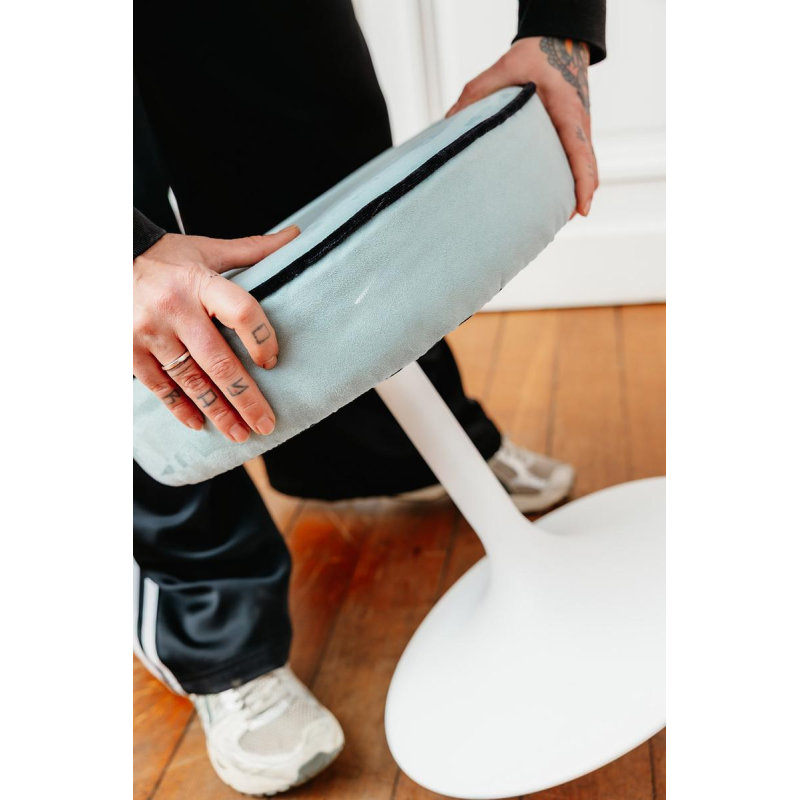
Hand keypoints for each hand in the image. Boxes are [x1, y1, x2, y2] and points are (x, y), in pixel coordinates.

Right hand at [133, 226, 299, 441]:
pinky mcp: (129, 351)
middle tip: (266, 424)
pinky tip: (200, 424)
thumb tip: (298, 236)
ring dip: (218, 412)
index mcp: (199, 281)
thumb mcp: (207, 249)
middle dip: (246, 398)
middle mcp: (174, 310)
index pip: (241, 311)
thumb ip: (253, 250)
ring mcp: (149, 333)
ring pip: (191, 382)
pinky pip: (160, 386)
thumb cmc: (166, 257)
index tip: (272, 361)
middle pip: (219, 362)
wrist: (104, 259)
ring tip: (240, 434)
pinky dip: (181, 408)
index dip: (262, 338)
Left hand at [446, 37, 597, 217]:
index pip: (581, 152)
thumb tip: (449, 122)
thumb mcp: (503, 67)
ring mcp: (579, 132)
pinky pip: (577, 163)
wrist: (559, 45)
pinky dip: (571, 181)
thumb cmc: (533, 57)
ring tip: (550, 219)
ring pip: (585, 169)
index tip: (582, 210)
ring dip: (575, 193)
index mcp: (567, 111)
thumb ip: (476, 93)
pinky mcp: (572, 136)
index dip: (583, 183)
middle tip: (556, 224)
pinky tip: (549, 199)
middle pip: (588, 169)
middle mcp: (579, 125)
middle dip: (578, 198)